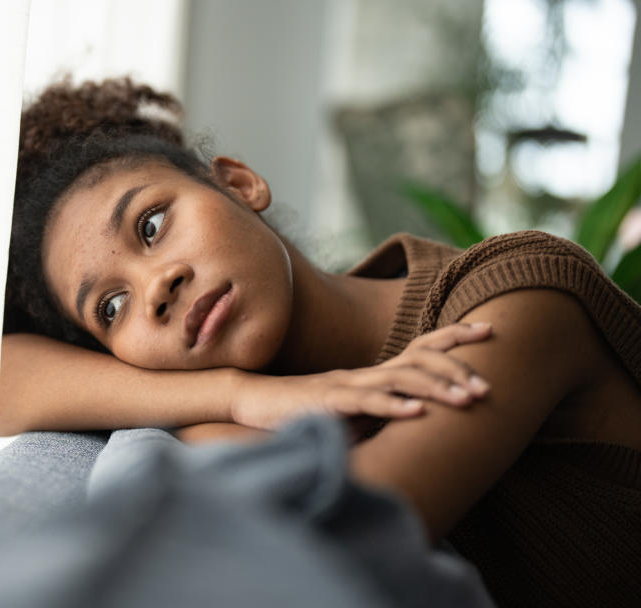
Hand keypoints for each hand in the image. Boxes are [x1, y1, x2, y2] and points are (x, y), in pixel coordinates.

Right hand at [230, 322, 492, 430]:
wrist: (255, 401)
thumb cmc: (306, 409)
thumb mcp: (354, 411)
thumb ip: (384, 410)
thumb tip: (419, 417)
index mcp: (375, 373)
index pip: (422, 347)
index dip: (455, 336)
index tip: (490, 329)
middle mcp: (366, 372)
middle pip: (419, 359)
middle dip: (457, 368)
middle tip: (489, 386)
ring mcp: (348, 384)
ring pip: (400, 380)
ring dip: (436, 389)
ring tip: (467, 400)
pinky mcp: (329, 402)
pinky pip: (366, 403)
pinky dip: (393, 407)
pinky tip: (417, 414)